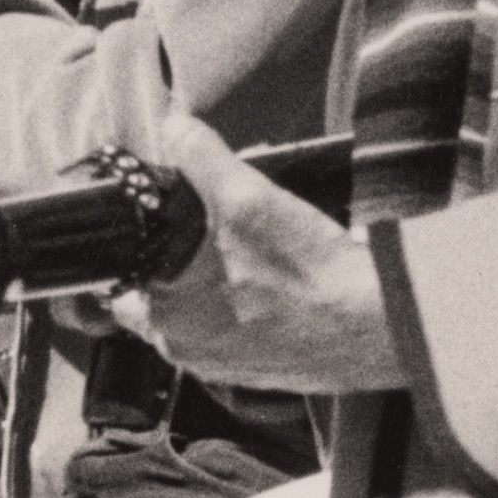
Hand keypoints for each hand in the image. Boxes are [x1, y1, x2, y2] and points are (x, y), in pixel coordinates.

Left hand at [110, 112, 403, 395]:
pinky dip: (247, 304)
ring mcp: (228, 368)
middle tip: (207, 227)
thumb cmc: (308, 275)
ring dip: (214, 282)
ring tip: (246, 245)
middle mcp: (191, 354)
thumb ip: (200, 157)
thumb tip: (173, 126)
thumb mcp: (247, 197)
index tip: (150, 231)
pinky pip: (238, 331)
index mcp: (167, 321)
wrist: (376, 325)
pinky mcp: (265, 371)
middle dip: (177, 261)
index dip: (134, 252)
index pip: (121, 289)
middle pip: (161, 297)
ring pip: (201, 313)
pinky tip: (274, 276)